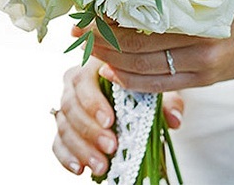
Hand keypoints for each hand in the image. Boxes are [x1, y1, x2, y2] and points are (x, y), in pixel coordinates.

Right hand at [52, 58, 184, 175]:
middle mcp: (75, 82)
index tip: (110, 121)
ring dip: (81, 148)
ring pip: (64, 125)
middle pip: (71, 105)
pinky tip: (80, 169)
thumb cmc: (143, 84)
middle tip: (111, 148)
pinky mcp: (64, 126)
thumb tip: (175, 119)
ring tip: (102, 165)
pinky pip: (58, 141)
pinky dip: (66, 157)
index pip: (84, 80)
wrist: (136, 89)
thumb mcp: (157, 88)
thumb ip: (167, 101)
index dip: (93, 102)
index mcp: (94, 65)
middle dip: (90, 130)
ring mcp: (67, 104)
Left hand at [93, 0, 233, 92]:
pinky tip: (114, 72)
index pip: (140, 26)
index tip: (83, 16)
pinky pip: (159, 86)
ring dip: (111, 63)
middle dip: (101, 44)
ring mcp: (202, 69)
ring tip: (90, 52)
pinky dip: (131, 81)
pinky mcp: (204, 82)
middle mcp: (200, 49)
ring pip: (143, 72)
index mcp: (200, 18)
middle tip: (76, 33)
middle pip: (136, 51)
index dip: (106, 25)